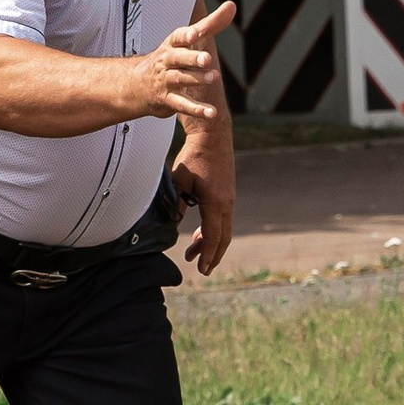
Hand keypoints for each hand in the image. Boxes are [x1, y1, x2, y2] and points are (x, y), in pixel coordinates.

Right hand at [130, 0, 235, 129]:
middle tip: (207, 59)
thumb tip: (231, 6)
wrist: (140, 86)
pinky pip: (182, 105)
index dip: (185, 36)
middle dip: (191, 58)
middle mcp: (167, 62)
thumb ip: (211, 24)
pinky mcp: (168, 101)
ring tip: (214, 77)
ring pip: (180, 79)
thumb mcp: (190, 40)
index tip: (194, 33)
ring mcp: (166, 81)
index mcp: (172, 45)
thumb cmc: (171, 58)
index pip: (176, 37)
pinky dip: (196, 110)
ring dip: (196, 79)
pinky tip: (211, 112)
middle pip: (178, 58)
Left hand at [172, 139, 234, 274]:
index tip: (201, 268)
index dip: (206, 254)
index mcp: (215, 202)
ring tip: (193, 251)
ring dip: (210, 242)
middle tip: (201, 268)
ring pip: (223, 229)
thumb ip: (176, 204)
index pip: (212, 236)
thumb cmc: (195, 156)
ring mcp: (229, 198)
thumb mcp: (179, 181)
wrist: (213, 135)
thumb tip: (174, 222)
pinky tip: (200, 232)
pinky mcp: (227, 193)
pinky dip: (212, 229)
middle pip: (222, 238)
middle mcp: (226, 203)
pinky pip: (222, 218)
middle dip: (212, 255)